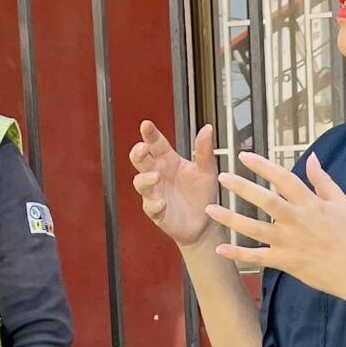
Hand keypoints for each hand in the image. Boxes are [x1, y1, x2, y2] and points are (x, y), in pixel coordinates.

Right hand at [131, 119, 220, 249]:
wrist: (206, 222)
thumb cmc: (202, 194)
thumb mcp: (207, 170)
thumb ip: (204, 150)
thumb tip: (207, 128)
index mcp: (168, 161)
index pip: (155, 144)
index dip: (150, 134)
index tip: (146, 124)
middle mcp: (158, 174)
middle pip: (140, 160)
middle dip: (138, 153)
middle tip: (143, 148)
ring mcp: (155, 193)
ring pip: (140, 183)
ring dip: (145, 179)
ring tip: (156, 177)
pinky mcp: (157, 212)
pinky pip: (151, 207)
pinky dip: (155, 205)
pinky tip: (162, 203)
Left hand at [212, 148, 345, 300]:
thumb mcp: (341, 202)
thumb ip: (322, 180)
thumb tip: (311, 157)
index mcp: (310, 203)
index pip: (283, 179)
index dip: (263, 166)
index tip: (244, 156)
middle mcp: (296, 220)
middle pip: (265, 201)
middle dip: (242, 188)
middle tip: (222, 177)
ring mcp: (288, 242)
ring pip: (255, 229)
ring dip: (231, 219)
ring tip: (210, 210)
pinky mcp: (285, 261)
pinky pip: (258, 257)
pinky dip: (239, 254)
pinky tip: (220, 249)